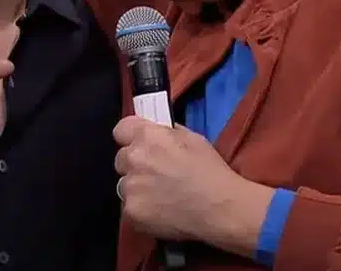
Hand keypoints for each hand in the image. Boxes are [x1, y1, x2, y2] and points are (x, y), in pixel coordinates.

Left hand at [113, 116, 263, 242]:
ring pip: (124, 185)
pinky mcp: (132, 210)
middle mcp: (134, 158)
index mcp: (147, 136)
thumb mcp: (192, 138)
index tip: (138, 145)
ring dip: (137, 188)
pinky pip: (130, 207)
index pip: (121, 129)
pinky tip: (161, 211)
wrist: (219, 208)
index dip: (129, 137)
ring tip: (161, 196)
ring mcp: (130, 186)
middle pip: (121, 159)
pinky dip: (142, 209)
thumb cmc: (210, 171)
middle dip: (135, 165)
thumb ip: (166, 133)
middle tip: (156, 174)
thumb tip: (156, 132)